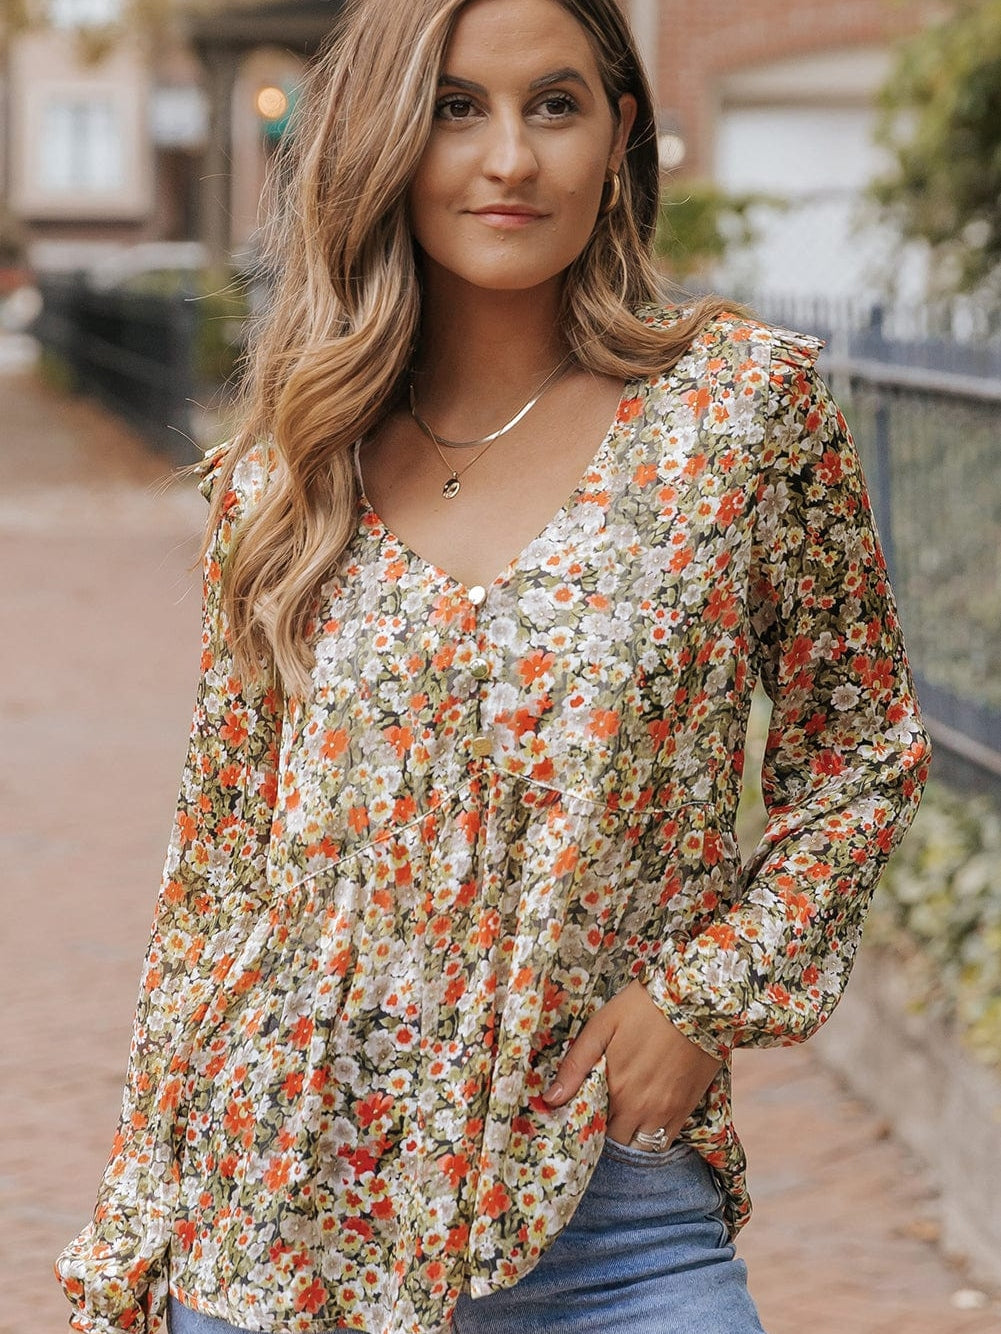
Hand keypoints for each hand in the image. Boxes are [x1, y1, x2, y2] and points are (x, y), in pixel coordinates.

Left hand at [543, 980, 721, 1147]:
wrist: (694, 1001)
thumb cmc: (642, 1008)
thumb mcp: (602, 1026)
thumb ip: (575, 1065)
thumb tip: (550, 1099)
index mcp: (615, 1089)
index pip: (593, 1129)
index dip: (586, 1126)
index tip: (582, 1117)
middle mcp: (639, 1108)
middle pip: (616, 1142)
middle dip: (606, 1135)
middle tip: (602, 1119)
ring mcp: (665, 1112)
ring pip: (641, 1148)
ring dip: (629, 1140)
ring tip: (623, 1123)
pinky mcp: (686, 1108)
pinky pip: (666, 1142)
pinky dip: (653, 1140)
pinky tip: (645, 1123)